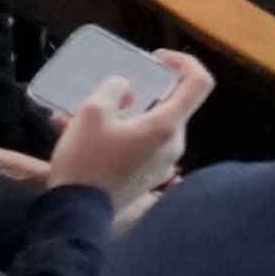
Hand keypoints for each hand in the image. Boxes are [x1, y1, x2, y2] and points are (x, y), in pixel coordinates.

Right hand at [45, 68, 197, 204]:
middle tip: (109, 92)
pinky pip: (137, 146)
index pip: (199, 83)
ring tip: (80, 115)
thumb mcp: (92, 112)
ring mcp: (162, 165)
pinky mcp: (146, 178)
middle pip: (170, 106)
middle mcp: (172, 146)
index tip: (156, 60)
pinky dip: (116, 135)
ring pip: (148, 126)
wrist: (75, 215)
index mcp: (166, 126)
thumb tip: (128, 89)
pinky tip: (78, 135)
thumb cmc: (86, 161)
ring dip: (122, 115)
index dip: (184, 62)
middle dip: (142, 93)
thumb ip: (115, 89)